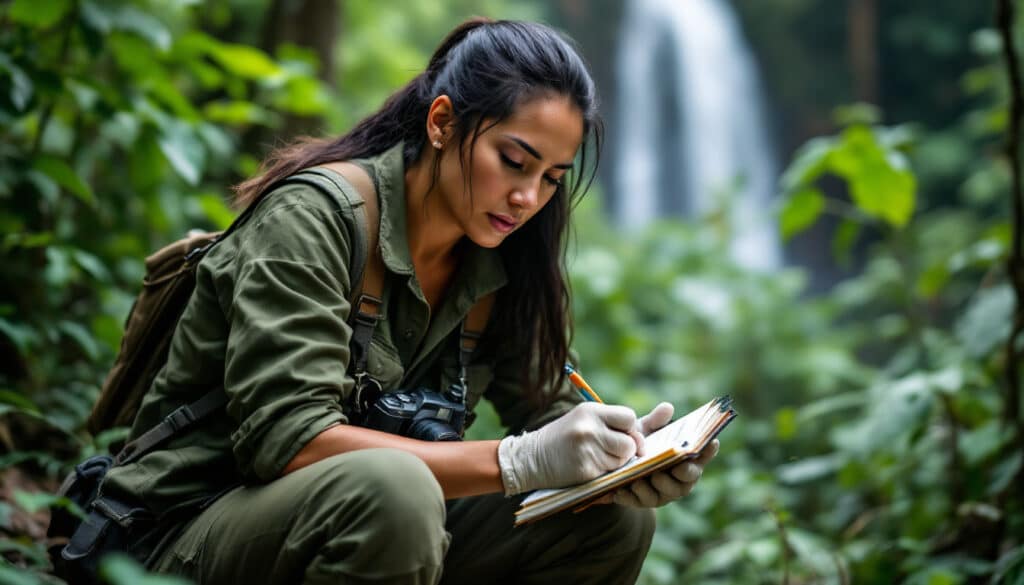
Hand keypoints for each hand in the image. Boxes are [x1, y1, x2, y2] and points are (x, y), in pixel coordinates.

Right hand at [498, 402, 643, 494]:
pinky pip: (609, 475)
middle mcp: (589, 428)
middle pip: (630, 443)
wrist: (530, 458)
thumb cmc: (564, 438)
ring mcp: (586, 450)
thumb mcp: (586, 421)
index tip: (621, 436)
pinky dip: (603, 475)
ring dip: (615, 464)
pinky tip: (586, 468)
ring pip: (622, 461)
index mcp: (590, 411)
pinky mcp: (584, 470)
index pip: (629, 417)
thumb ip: (619, 422)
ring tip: (594, 459)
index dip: (630, 430)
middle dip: (625, 451)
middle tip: (608, 451)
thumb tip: (662, 417)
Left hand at [612, 402, 718, 507]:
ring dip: (652, 488)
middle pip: (687, 479)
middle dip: (681, 473)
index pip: (703, 455)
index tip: (712, 442)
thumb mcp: (645, 431)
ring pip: (663, 494)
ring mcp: (662, 493)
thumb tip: (667, 407)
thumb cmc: (640, 446)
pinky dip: (631, 496)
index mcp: (685, 460)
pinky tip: (621, 489)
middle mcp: (679, 479)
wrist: (617, 466)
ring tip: (639, 480)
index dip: (709, 451)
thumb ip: (655, 421)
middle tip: (671, 466)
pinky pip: (639, 502)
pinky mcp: (643, 502)